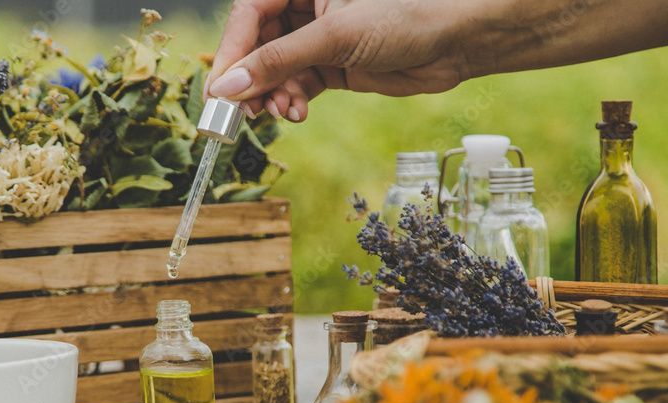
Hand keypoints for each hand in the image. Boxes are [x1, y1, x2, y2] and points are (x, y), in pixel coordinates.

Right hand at [205, 0, 469, 121]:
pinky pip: (298, 84)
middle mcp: (308, 5)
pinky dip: (292, 101)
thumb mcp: (336, 36)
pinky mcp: (334, 64)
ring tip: (282, 113)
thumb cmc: (408, 12)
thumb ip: (278, 61)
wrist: (462, 37)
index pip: (250, 12)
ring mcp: (320, 36)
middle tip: (241, 111)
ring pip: (276, 69)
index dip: (232, 50)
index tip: (219, 87)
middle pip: (258, 44)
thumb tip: (228, 86)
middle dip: (252, 79)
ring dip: (272, 95)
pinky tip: (296, 113)